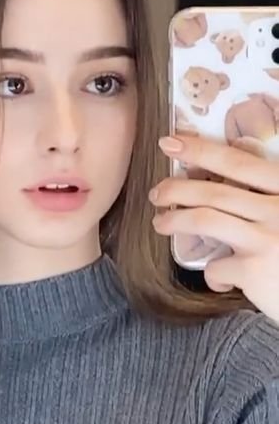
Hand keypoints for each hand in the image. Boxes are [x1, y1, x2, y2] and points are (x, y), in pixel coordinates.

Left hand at [149, 135, 278, 324]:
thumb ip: (267, 201)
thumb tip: (220, 189)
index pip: (240, 161)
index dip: (201, 150)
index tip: (171, 141)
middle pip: (214, 190)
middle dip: (177, 188)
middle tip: (157, 192)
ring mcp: (266, 237)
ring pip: (204, 219)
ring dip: (175, 219)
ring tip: (160, 223)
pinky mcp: (254, 269)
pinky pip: (216, 266)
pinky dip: (213, 276)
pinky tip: (222, 282)